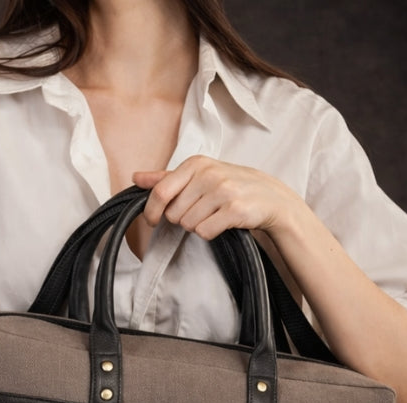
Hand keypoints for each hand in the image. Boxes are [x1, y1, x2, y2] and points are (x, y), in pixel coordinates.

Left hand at [133, 155, 302, 238]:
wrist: (270, 197)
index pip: (160, 192)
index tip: (153, 220)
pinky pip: (204, 232)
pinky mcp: (234, 209)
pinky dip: (210, 233)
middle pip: (173, 214)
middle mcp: (208, 174)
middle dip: (182, 219)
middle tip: (201, 211)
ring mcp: (222, 191)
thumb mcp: (198, 175)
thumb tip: (136, 177)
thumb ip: (166, 178)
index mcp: (196, 164)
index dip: (152, 211)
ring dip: (198, 226)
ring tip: (214, 215)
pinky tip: (222, 223)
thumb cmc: (230, 186)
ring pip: (188, 225)